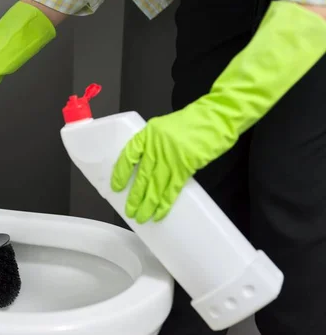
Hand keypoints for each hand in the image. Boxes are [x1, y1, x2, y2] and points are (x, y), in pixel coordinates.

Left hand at [110, 105, 238, 223]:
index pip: (128, 156)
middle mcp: (156, 146)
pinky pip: (172, 189)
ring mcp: (170, 157)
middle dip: (135, 197)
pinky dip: (165, 203)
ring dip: (147, 204)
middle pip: (141, 176)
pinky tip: (159, 213)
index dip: (120, 173)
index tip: (116, 187)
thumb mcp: (164, 128)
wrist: (217, 117)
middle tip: (129, 211)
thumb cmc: (192, 122)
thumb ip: (153, 145)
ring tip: (141, 217)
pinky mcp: (185, 167)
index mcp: (148, 134)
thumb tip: (145, 168)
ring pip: (155, 186)